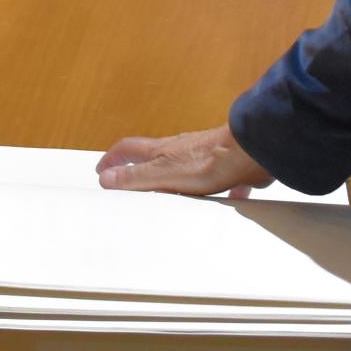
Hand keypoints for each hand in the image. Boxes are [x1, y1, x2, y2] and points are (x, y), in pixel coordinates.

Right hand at [97, 125, 272, 195]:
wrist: (249, 153)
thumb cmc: (208, 162)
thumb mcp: (163, 175)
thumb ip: (135, 178)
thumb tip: (106, 178)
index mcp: (161, 151)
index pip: (128, 149)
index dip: (112, 159)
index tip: (102, 169)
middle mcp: (179, 149)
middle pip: (152, 154)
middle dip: (137, 165)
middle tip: (127, 177)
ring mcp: (202, 155)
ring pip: (181, 166)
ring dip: (170, 177)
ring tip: (167, 193)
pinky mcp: (224, 165)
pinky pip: (214, 177)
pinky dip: (211, 188)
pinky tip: (220, 201)